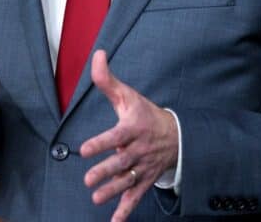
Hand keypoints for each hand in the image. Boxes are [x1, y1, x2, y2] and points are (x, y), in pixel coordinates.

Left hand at [80, 50, 178, 221]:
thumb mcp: (127, 95)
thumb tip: (97, 54)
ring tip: (96, 198)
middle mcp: (138, 149)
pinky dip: (126, 210)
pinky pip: (136, 196)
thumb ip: (107, 79)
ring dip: (112, 191)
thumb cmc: (144, 113)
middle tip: (89, 179)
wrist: (175, 134)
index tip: (85, 150)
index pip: (115, 136)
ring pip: (127, 181)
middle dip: (105, 171)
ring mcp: (142, 166)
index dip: (101, 143)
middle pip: (121, 162)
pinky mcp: (145, 180)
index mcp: (133, 128)